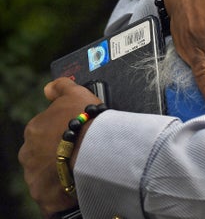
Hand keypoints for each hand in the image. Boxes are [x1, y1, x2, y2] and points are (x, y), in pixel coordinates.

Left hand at [18, 78, 99, 216]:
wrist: (96, 150)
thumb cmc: (87, 121)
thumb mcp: (77, 94)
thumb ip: (61, 87)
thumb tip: (49, 87)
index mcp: (34, 130)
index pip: (44, 133)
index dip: (61, 134)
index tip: (76, 136)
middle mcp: (29, 153)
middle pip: (42, 155)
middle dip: (56, 155)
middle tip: (79, 154)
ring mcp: (34, 176)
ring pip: (46, 176)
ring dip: (59, 174)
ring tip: (81, 171)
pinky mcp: (43, 196)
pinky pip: (52, 196)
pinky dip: (62, 193)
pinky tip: (77, 187)